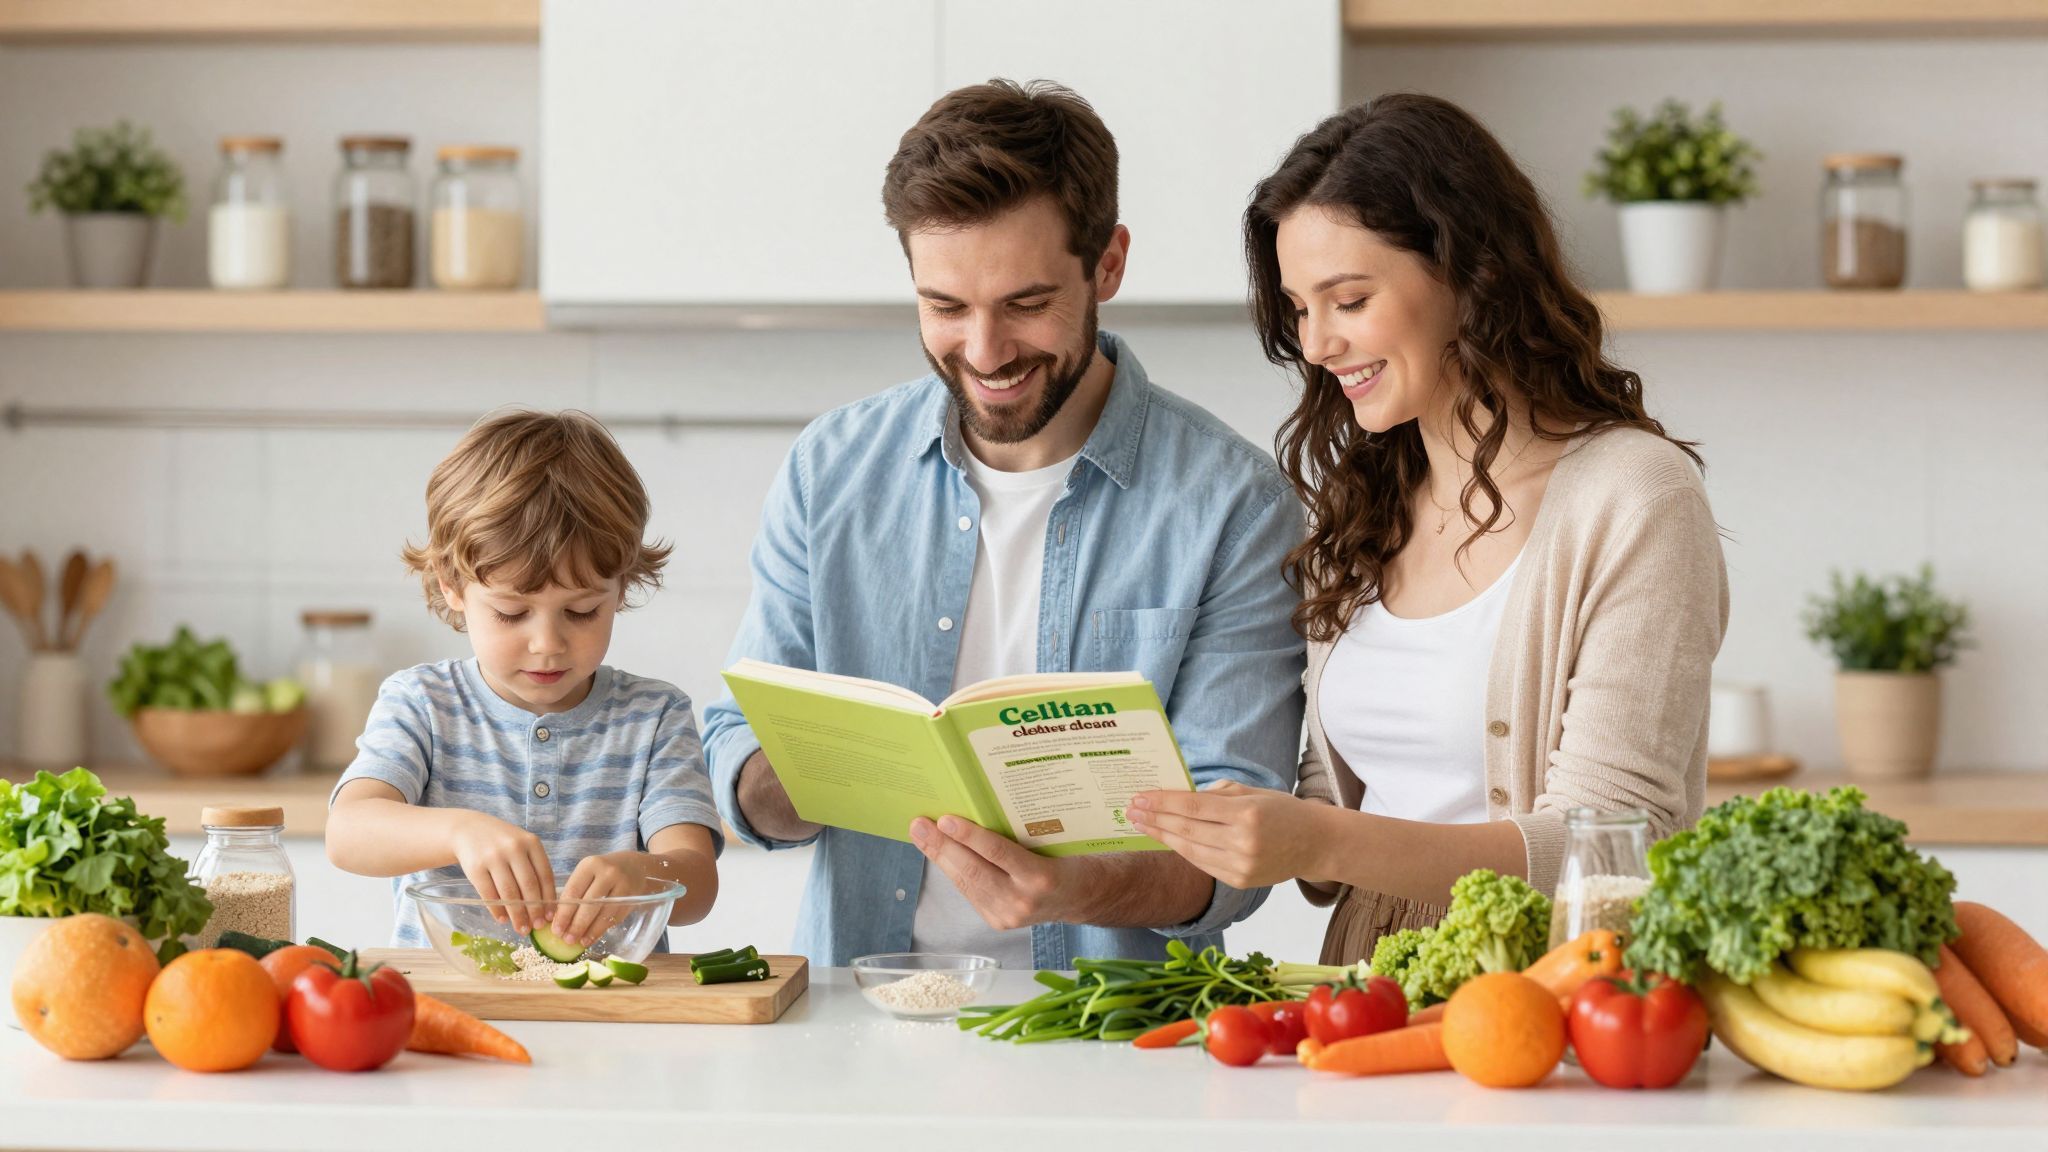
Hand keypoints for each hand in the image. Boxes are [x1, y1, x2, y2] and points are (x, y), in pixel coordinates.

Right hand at [449, 812, 555, 932]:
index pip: (545, 875)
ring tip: (521, 928)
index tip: (551, 916)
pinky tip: (503, 919)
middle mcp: (514, 848)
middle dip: (534, 910)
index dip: (549, 899)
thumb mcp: (522, 846)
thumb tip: (545, 905)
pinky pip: (489, 894)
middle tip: (537, 927)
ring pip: (509, 893)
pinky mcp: (476, 868)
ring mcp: (494, 857)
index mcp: (531, 843)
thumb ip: (534, 868)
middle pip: (528, 886)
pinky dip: (498, 910)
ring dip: (517, 915)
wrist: (467, 830)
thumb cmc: (501, 843)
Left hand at [551, 851, 655, 946]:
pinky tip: (592, 937)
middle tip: (567, 940)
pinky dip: (602, 929)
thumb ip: (574, 894)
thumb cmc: (603, 872)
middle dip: (576, 924)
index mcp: (590, 865)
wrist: (635, 866)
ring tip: (580, 942)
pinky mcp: (632, 897)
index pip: (573, 892)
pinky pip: (615, 917)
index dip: (564, 913)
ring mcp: (622, 885)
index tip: (556, 930)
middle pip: (589, 903)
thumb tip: (559, 922)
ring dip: (590, 930)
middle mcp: (607, 873)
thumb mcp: (588, 874)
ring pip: (603, 912)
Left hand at [909, 815, 1073, 931]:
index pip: (999, 853)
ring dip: (940, 858)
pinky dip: (953, 871)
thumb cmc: (1070, 858)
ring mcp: (1009, 915)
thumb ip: (1020, 833)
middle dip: (942, 846)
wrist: (1085, 896)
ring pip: (966, 884)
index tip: (945, 819)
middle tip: (919, 824)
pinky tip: (940, 854)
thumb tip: (976, 810)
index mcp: (1042, 876)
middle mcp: (1024, 900)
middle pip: (974, 871)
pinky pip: (970, 892)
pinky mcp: (999, 922)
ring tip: (921, 836)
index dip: (969, 836)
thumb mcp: (1055, 841)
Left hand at [1125, 781, 1330, 889]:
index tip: (1139, 797)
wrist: (1315, 844)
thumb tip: (1178, 796)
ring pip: (1190, 850)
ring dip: (1162, 837)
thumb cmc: (1282, 811)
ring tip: (1141, 824)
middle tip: (1130, 810)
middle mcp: (1243, 842)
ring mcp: (1241, 865)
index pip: (1193, 807)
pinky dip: (1182, 851)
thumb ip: (1216, 794)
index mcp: (1247, 813)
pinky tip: (1166, 839)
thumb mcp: (1253, 792)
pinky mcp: (1239, 881)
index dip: (1162, 802)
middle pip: (1186, 829)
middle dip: (1155, 819)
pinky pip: (1202, 864)